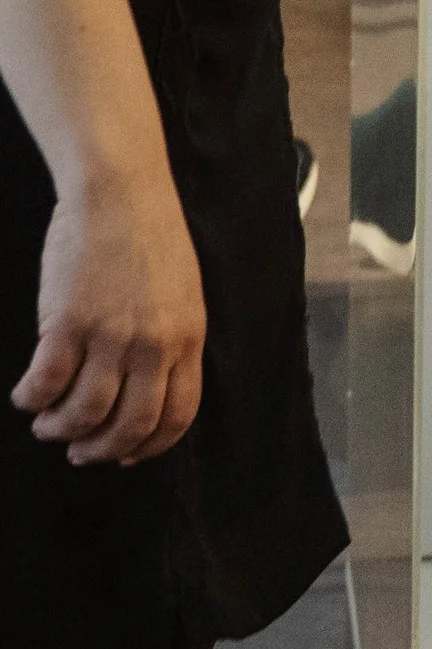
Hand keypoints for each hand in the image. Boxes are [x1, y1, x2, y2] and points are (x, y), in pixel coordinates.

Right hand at [15, 164, 205, 466]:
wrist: (119, 192)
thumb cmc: (148, 237)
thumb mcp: (182, 293)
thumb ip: (170, 340)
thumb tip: (148, 390)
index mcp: (187, 337)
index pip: (178, 415)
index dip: (148, 447)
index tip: (124, 456)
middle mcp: (153, 343)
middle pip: (130, 425)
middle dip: (100, 450)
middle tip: (78, 452)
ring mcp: (111, 334)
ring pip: (84, 413)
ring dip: (60, 429)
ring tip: (48, 424)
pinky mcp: (69, 322)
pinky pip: (46, 383)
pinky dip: (32, 399)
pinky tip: (27, 396)